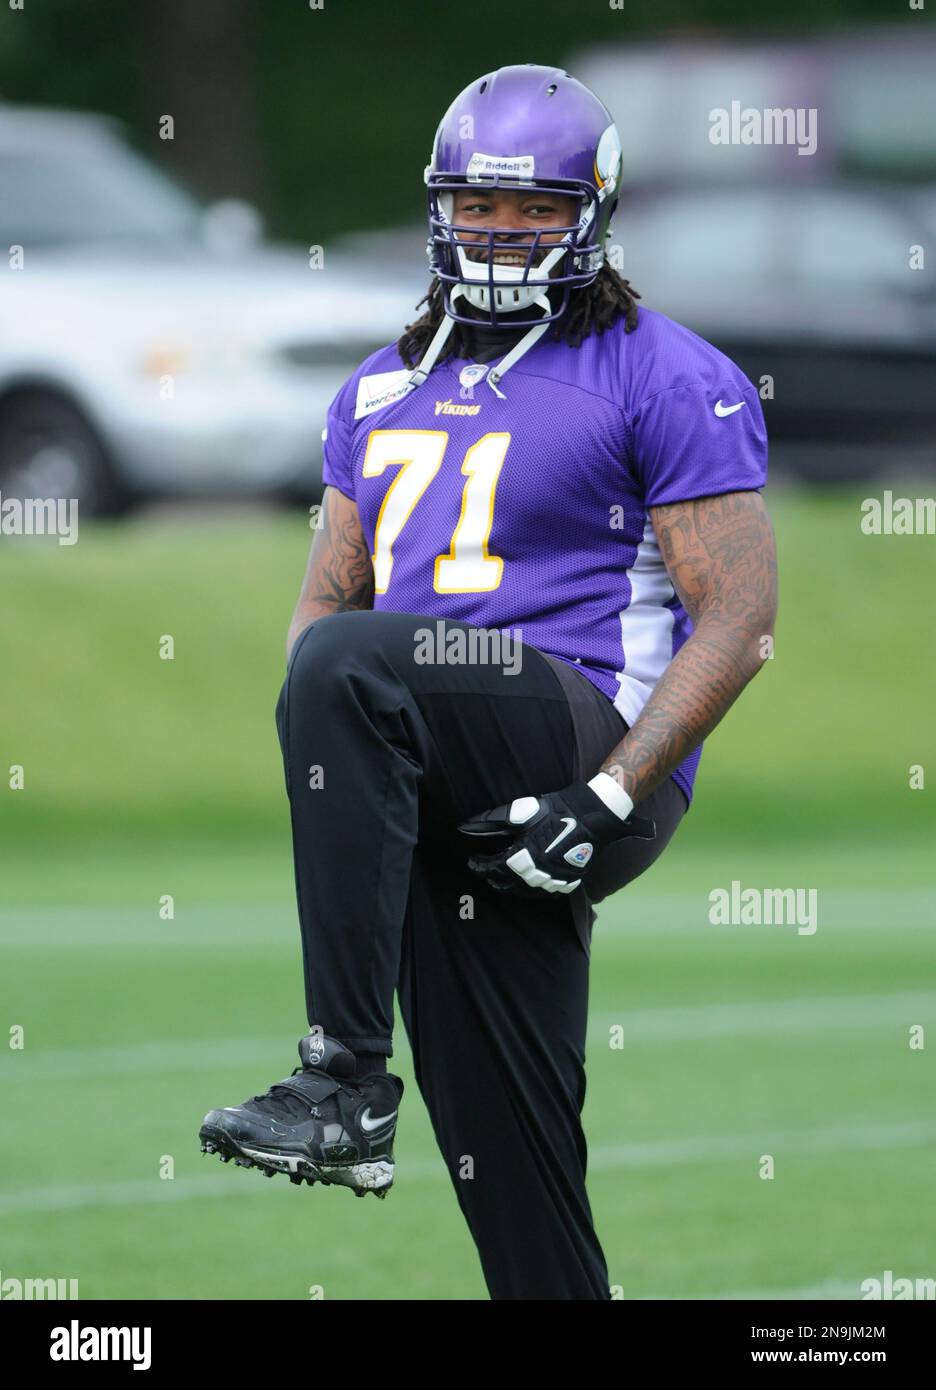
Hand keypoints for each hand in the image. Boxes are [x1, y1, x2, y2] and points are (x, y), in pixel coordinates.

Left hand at [457, 772, 655, 898]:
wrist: (590, 816)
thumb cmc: (554, 810)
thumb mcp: (519, 813)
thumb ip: (491, 822)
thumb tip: (464, 827)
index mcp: (523, 858)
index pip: (492, 868)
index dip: (479, 866)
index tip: (472, 861)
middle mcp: (537, 875)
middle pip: (507, 885)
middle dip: (493, 879)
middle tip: (485, 872)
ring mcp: (554, 880)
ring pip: (526, 892)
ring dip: (511, 887)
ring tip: (503, 880)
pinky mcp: (569, 882)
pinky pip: (546, 893)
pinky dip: (533, 890)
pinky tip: (529, 884)